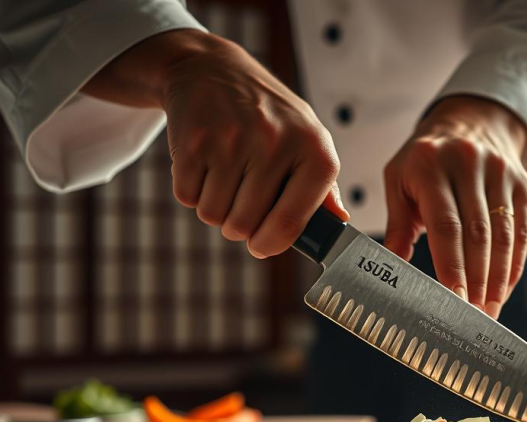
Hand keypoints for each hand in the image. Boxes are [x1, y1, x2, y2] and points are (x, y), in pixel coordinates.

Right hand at [83, 30, 346, 257]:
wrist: (212, 70)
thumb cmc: (268, 115)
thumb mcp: (307, 140)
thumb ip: (324, 187)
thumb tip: (338, 223)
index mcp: (314, 150)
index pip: (290, 223)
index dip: (272, 244)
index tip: (262, 244)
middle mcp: (276, 143)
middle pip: (245, 225)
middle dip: (239, 226)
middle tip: (239, 203)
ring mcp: (233, 141)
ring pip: (214, 216)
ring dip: (214, 208)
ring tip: (224, 177)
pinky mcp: (193, 142)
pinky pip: (188, 198)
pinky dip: (191, 190)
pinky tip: (204, 163)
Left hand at [384, 96, 526, 318]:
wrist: (470, 122)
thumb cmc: (426, 160)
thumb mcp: (399, 179)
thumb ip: (397, 224)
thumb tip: (391, 268)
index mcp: (430, 164)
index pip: (445, 224)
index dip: (452, 266)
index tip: (454, 299)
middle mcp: (469, 164)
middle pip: (478, 234)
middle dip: (477, 280)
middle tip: (472, 315)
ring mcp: (500, 172)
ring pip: (503, 235)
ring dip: (497, 278)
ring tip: (488, 309)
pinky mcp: (522, 183)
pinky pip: (521, 231)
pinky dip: (514, 264)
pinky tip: (504, 288)